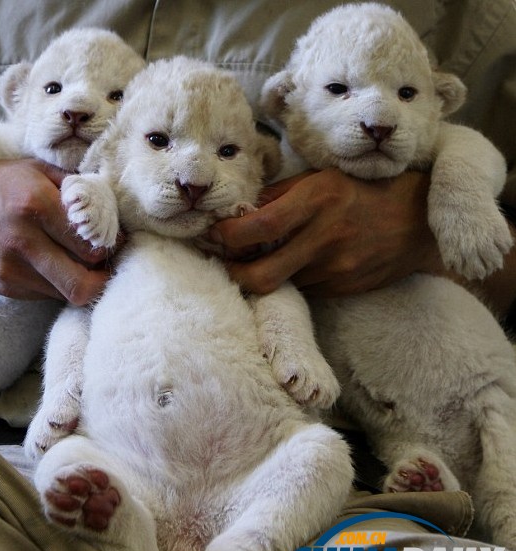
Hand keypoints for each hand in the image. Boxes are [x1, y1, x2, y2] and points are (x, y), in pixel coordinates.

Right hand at [0, 159, 114, 303]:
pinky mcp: (4, 286)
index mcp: (35, 205)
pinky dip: (57, 283)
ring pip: (66, 293)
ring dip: (80, 280)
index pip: (92, 246)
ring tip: (78, 261)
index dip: (110, 247)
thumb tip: (112, 212)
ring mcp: (10, 269)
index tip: (112, 241)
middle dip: (101, 276)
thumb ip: (77, 189)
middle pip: (83, 283)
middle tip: (103, 262)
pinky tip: (51, 264)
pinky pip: (46, 294)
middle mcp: (22, 241)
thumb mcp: (37, 170)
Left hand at [209, 168, 440, 296]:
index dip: (227, 236)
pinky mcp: (345, 288)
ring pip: (282, 285)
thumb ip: (278, 196)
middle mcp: (325, 237)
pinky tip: (300, 264)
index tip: (215, 235)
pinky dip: (294, 279)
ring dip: (266, 275)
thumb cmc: (362, 190)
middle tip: (227, 265)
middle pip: (262, 276)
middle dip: (235, 275)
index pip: (257, 228)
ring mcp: (337, 269)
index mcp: (317, 200)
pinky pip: (305, 290)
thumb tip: (238, 214)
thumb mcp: (321, 178)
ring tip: (266, 258)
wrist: (418, 219)